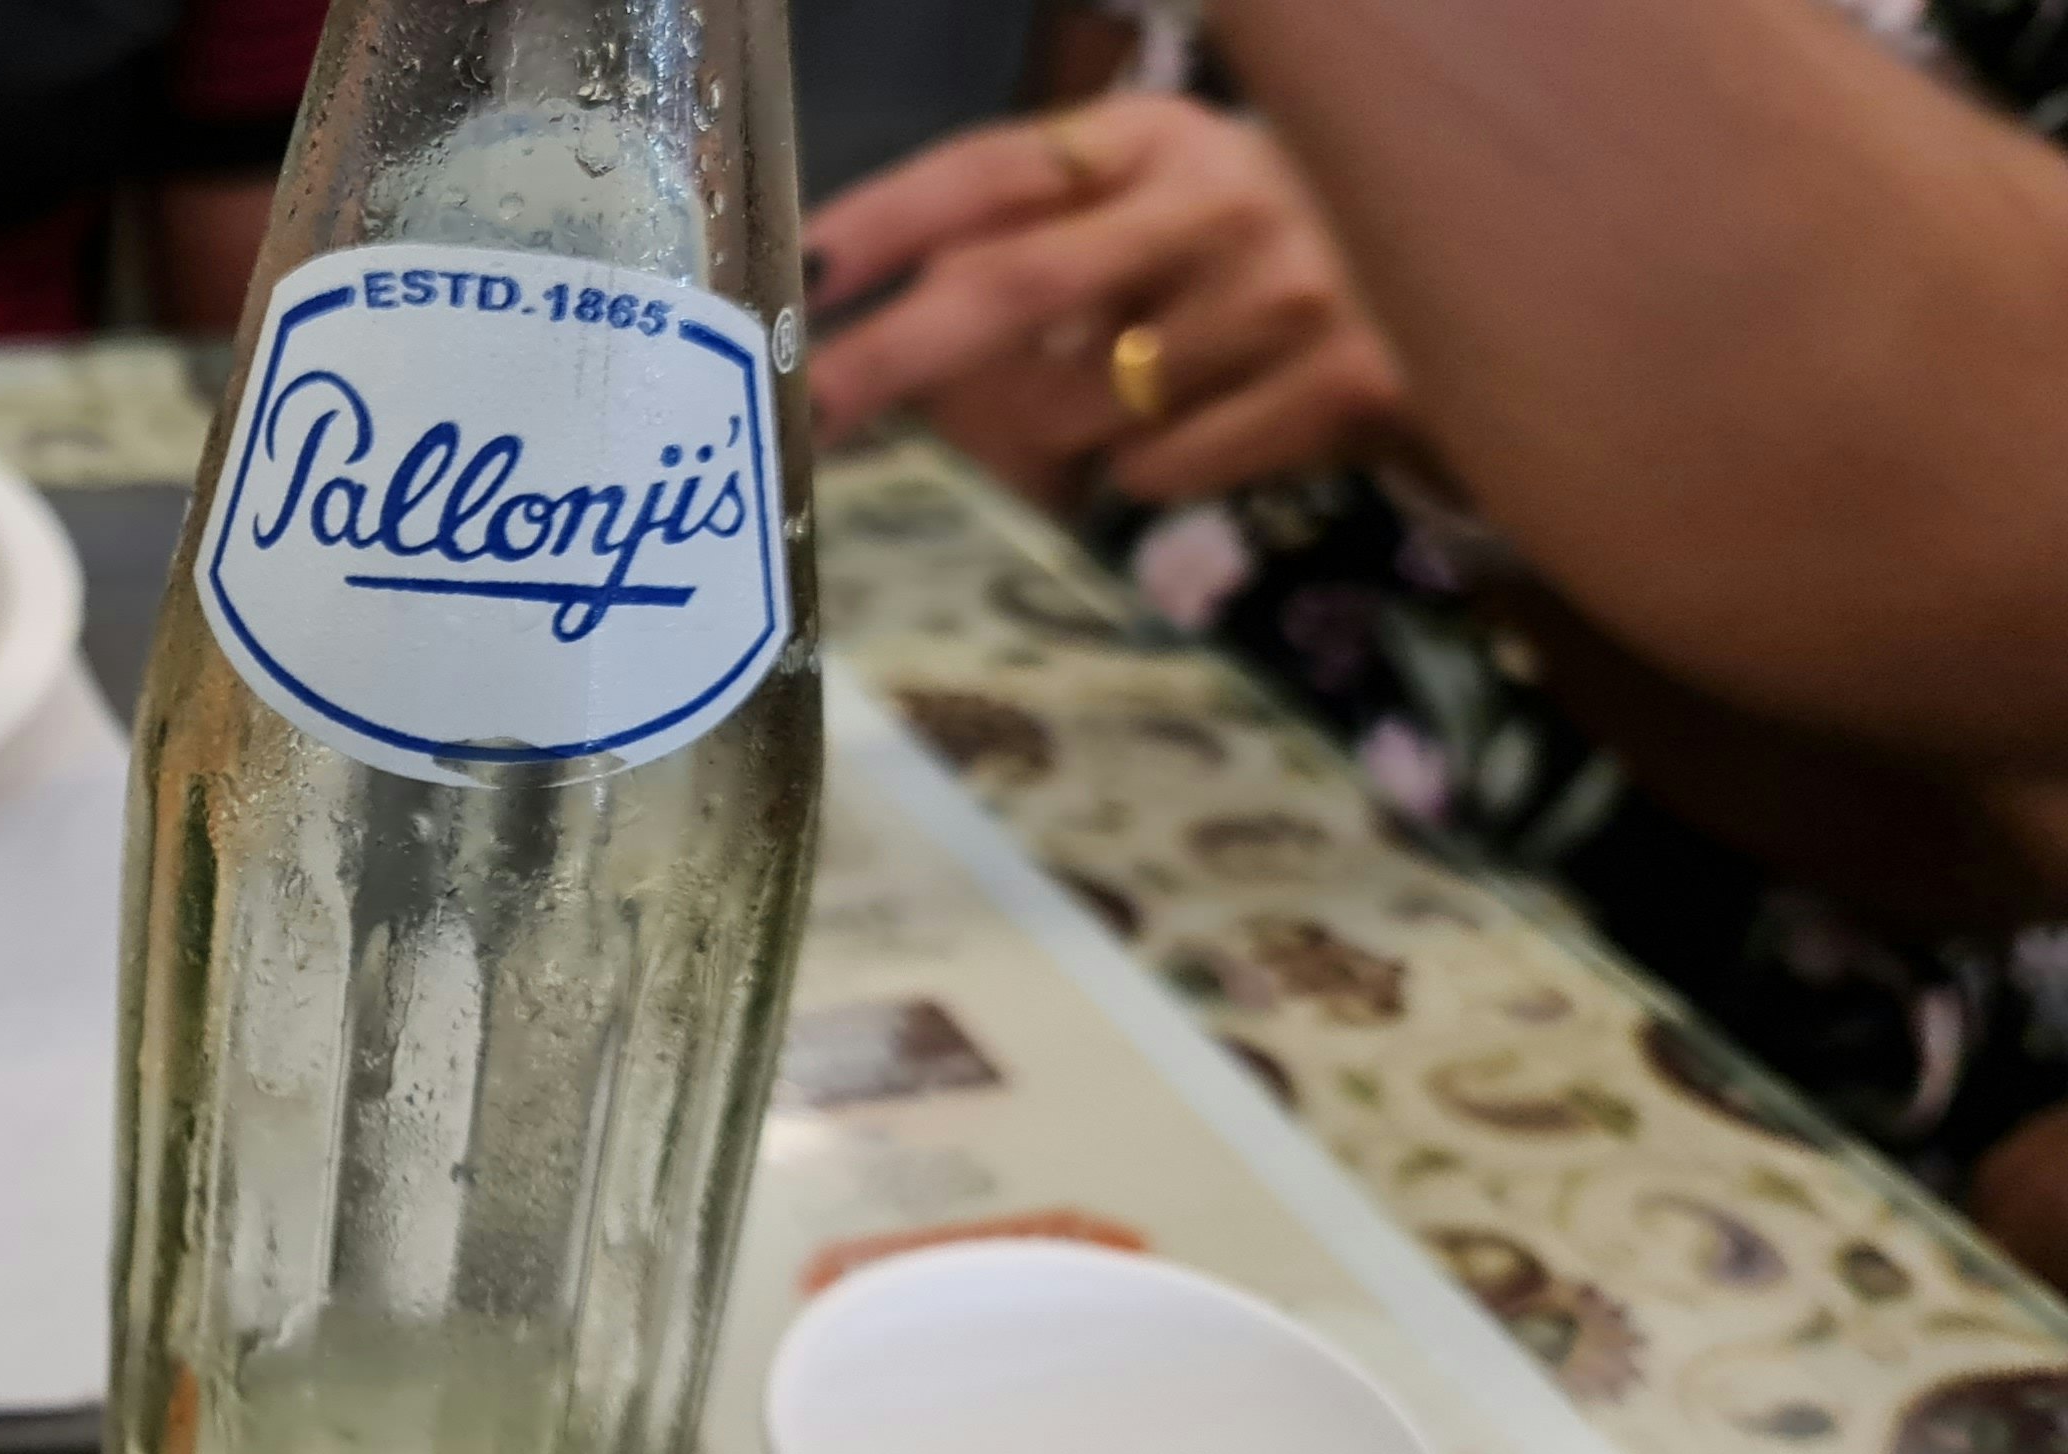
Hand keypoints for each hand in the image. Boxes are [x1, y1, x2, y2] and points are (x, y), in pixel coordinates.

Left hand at [808, 95, 1406, 505]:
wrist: (1489, 290)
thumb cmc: (1272, 254)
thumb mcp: (1164, 209)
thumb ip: (1046, 241)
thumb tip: (892, 317)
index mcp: (1156, 136)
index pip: (991, 168)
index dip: (890, 216)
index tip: (805, 271)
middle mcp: (1217, 196)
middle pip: (1012, 284)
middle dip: (893, 354)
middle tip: (815, 409)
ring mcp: (1285, 292)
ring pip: (1077, 407)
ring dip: (1035, 444)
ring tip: (1084, 422)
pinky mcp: (1342, 387)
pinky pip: (1162, 469)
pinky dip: (1141, 475)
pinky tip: (1196, 437)